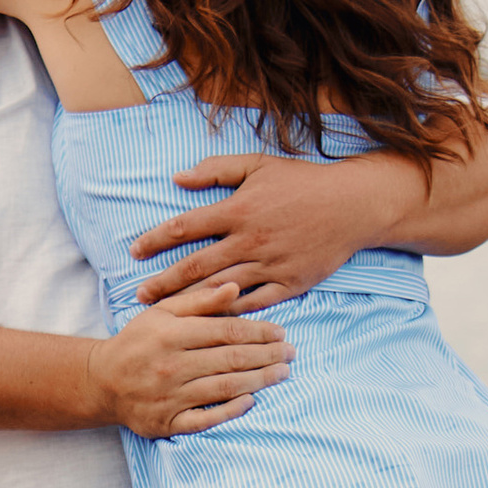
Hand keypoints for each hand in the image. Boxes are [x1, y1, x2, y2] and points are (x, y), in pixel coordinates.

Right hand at [86, 276, 289, 436]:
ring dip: (259, 381)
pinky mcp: (167, 422)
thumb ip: (199, 301)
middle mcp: (170, 365)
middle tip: (291, 353)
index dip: (257, 331)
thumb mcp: (162, 313)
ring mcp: (169, 396)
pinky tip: (251, 402)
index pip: (225, 331)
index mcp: (171, 334)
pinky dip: (230, 411)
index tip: (280, 332)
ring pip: (224, 387)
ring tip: (282, 374)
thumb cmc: (138, 342)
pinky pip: (205, 419)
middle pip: (230, 359)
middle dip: (266, 356)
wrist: (102, 382)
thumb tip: (235, 288)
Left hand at [128, 151, 420, 306]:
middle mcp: (249, 240)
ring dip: (189, 302)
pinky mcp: (290, 283)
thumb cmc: (304, 181)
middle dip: (163, 282)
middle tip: (139, 296)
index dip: (155, 240)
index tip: (134, 253)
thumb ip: (217, 170)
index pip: (185, 227)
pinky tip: (210, 324)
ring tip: (165, 314)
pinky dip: (231, 314)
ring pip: (220, 289)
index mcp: (238, 209)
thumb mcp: (258, 164)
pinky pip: (254, 304)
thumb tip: (178, 178)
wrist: (354, 205)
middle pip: (195, 266)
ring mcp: (269, 265)